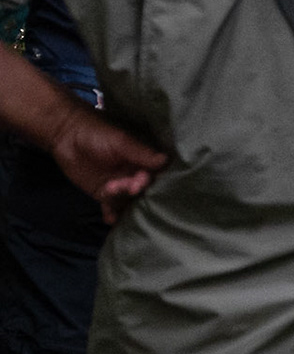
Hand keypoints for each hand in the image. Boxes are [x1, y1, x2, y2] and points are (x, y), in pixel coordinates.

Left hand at [48, 108, 166, 225]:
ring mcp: (118, 185)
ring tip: (112, 197)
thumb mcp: (120, 141)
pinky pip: (111, 206)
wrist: (67, 136)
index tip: (141, 182)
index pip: (154, 173)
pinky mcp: (103, 193)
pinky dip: (112, 215)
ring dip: (123, 203)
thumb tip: (165, 160)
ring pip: (128, 200)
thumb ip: (140, 153)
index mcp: (141, 160)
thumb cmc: (97, 133)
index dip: (151, 180)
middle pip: (142, 190)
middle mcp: (133, 174)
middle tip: (127, 188)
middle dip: (135, 191)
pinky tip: (110, 219)